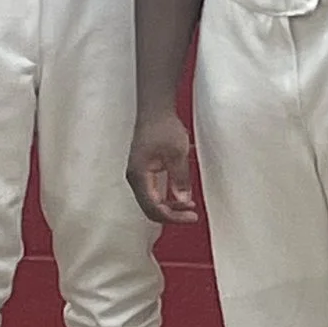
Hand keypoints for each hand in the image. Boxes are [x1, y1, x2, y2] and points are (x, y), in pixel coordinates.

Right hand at [129, 108, 200, 226]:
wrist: (155, 110)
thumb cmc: (162, 126)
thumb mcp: (177, 153)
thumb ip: (180, 179)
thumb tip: (182, 200)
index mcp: (139, 175)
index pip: (154, 208)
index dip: (173, 216)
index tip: (191, 216)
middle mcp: (135, 178)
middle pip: (151, 209)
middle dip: (172, 215)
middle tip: (192, 216)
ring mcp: (138, 175)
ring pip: (152, 202)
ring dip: (171, 207)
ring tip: (190, 208)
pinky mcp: (144, 171)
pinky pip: (153, 192)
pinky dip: (167, 198)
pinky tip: (182, 196)